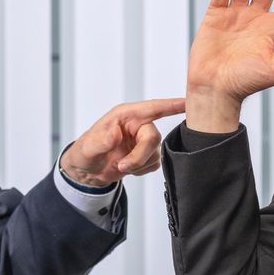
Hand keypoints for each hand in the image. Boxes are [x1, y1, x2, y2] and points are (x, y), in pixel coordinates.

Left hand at [60, 98, 185, 186]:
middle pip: (153, 137)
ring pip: (155, 152)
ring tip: (120, 166)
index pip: (153, 108)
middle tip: (122, 166)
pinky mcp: (146, 155)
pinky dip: (141, 170)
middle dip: (140, 155)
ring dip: (138, 164)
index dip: (172, 105)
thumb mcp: (88, 146)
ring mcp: (143, 140)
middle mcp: (137, 125)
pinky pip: (154, 163)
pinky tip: (128, 168)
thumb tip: (114, 136)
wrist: (87, 172)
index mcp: (126, 116)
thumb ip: (101, 140)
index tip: (188, 102)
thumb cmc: (85, 152)